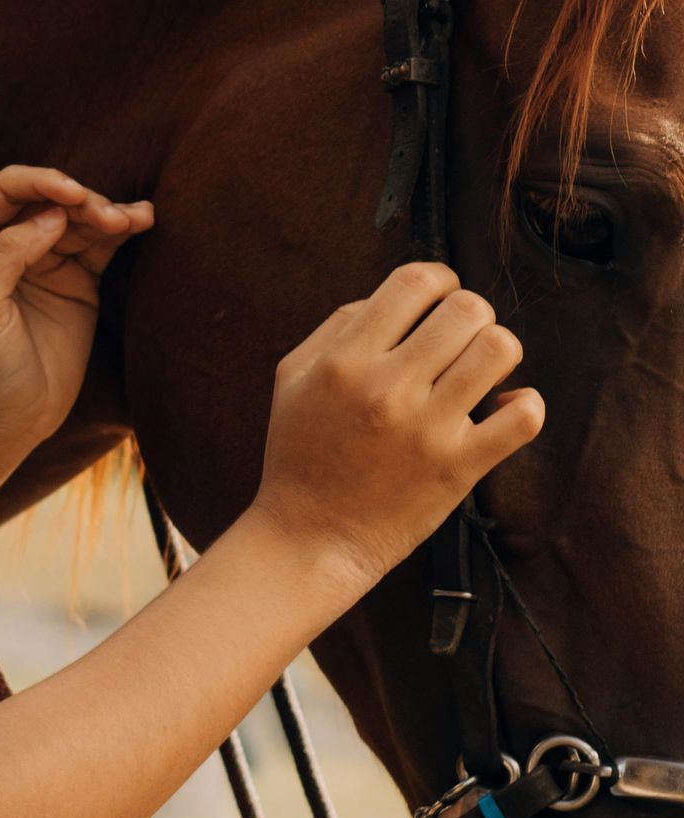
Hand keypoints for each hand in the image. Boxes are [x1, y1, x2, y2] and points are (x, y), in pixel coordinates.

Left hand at [0, 166, 153, 465]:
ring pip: (80, 217)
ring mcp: (44, 257)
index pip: (6, 191)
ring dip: (108, 212)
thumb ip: (7, 255)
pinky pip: (102, 243)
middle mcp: (4, 239)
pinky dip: (123, 228)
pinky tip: (144, 217)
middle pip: (49, 198)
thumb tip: (51, 214)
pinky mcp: (76, 277)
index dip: (40, 182)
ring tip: (134, 220)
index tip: (73, 194)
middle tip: (110, 218)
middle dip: (82, 201)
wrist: (6, 420)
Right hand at [253, 261, 543, 602]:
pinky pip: (524, 416)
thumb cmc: (300, 453)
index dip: (439, 278)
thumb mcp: (293, 377)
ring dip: (497, 352)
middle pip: (466, 309)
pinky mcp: (459, 468)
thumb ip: (338, 327)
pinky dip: (524, 405)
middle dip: (471, 315)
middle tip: (458, 341)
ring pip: (499, 350)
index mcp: (345, 360)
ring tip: (480, 372)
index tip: (440, 297)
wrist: (310, 538)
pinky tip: (502, 410)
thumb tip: (394, 299)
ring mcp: (427, 429)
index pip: (414, 281)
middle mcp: (387, 388)